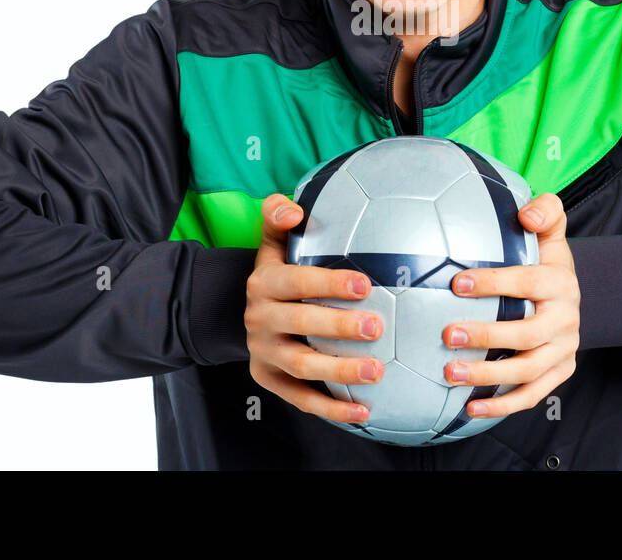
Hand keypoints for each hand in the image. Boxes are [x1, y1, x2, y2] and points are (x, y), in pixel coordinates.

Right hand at [244, 193, 383, 424]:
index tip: (364, 283)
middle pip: (300, 325)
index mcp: (263, 283)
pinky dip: (332, 408)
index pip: (295, 282)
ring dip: (340, 371)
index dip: (328, 283)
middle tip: (377, 326)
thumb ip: (278, 217)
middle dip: (339, 326)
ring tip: (377, 370)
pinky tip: (365, 410)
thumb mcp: (272, 243)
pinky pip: (302, 400)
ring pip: (302, 367)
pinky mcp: (270, 381)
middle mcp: (259, 320)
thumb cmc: (278, 273)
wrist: (244, 312)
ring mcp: (264, 354)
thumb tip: (295, 209)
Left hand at [442, 191, 578, 418]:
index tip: (456, 283)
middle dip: (485, 336)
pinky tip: (468, 408)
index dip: (494, 283)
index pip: (527, 282)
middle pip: (526, 335)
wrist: (575, 294)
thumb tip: (525, 214)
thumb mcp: (552, 229)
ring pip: (527, 371)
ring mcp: (563, 350)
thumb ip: (545, 210)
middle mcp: (566, 318)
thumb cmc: (547, 258)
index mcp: (560, 282)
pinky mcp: (559, 373)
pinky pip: (532, 395)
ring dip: (487, 375)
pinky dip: (502, 406)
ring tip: (449, 372)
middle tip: (446, 335)